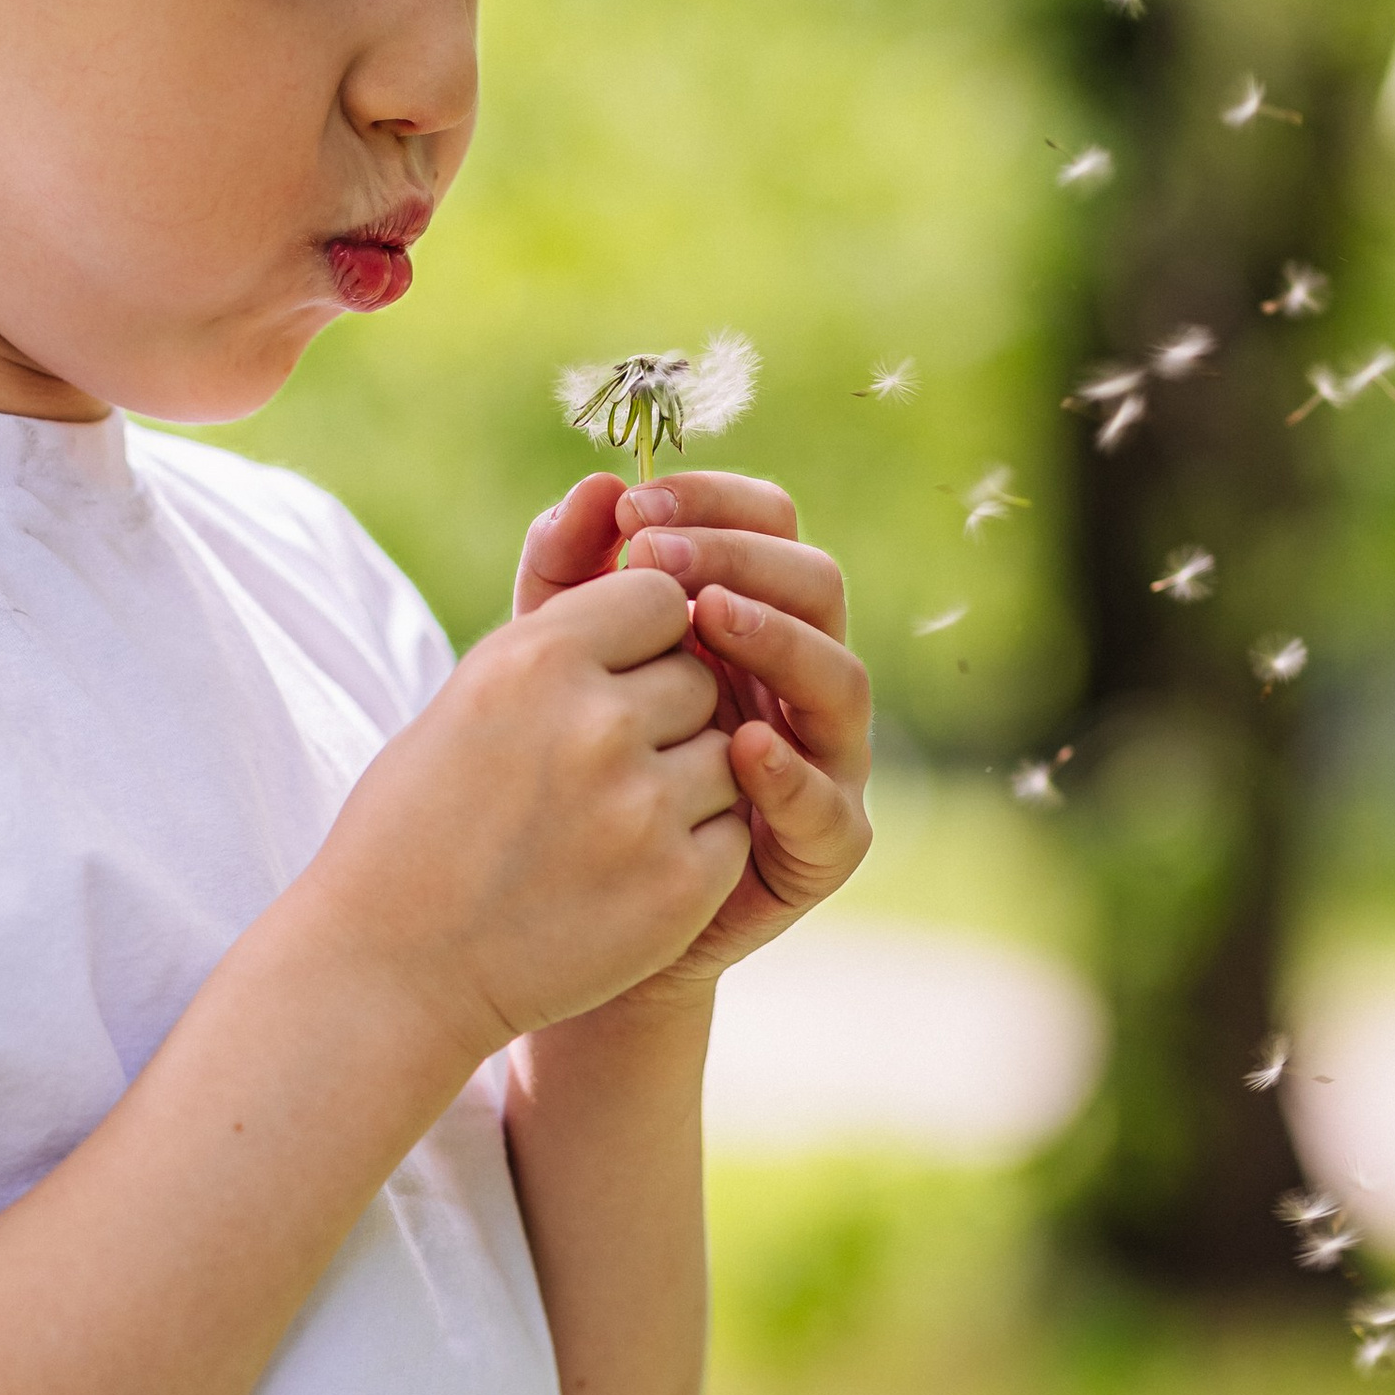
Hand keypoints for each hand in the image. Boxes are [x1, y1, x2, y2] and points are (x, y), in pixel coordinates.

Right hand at [304, 563, 752, 1060]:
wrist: (390, 969)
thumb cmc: (420, 817)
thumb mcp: (471, 690)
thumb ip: (559, 603)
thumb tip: (610, 494)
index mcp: (536, 659)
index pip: (661, 595)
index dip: (642, 638)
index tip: (601, 681)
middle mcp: (597, 722)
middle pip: (701, 673)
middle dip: (667, 712)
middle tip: (591, 769)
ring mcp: (645, 808)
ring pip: (728, 752)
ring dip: (688, 781)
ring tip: (604, 824)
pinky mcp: (681, 885)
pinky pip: (733, 830)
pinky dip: (694, 850)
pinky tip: (622, 875)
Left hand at [515, 468, 872, 997]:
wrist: (559, 909)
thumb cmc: (566, 766)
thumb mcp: (555, 658)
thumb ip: (567, 573)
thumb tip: (596, 484)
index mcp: (748, 616)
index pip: (767, 526)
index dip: (712, 504)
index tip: (634, 506)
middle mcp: (797, 676)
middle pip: (816, 585)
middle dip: (739, 559)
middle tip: (656, 559)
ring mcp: (822, 759)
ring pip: (840, 680)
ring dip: (779, 639)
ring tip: (709, 619)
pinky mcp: (822, 844)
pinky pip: (831, 804)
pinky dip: (792, 772)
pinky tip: (739, 746)